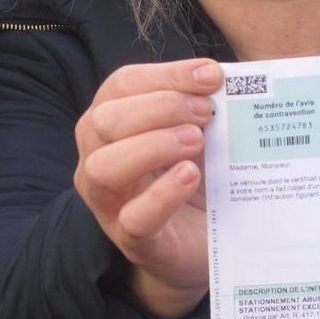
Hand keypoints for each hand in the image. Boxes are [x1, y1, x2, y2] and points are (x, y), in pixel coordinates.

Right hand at [72, 58, 222, 318]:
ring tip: (196, 140)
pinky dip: (162, 194)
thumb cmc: (197, 176)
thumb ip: (202, 106)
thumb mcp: (199, 132)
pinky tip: (190, 176)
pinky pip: (134, 218)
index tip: (212, 75)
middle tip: (207, 111)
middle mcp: (97, 158)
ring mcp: (109, 203)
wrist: (208, 243)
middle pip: (105, 120)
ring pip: (105, 167)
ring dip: (153, 145)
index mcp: (110, 122)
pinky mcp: (133, 241)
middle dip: (160, 107)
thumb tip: (222, 79)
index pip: (122, 85)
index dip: (166, 75)